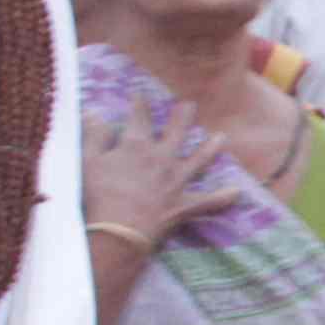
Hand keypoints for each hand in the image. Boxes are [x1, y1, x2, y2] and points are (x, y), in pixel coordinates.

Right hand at [80, 104, 232, 252]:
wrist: (119, 231)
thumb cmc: (99, 195)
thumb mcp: (88, 161)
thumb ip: (93, 135)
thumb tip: (92, 112)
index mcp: (137, 145)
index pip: (139, 117)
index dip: (139, 104)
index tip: (140, 93)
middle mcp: (162, 158)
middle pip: (176, 132)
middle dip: (182, 117)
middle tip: (190, 105)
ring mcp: (176, 181)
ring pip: (198, 160)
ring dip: (210, 148)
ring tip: (221, 138)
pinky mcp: (184, 205)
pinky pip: (207, 202)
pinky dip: (221, 198)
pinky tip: (236, 193)